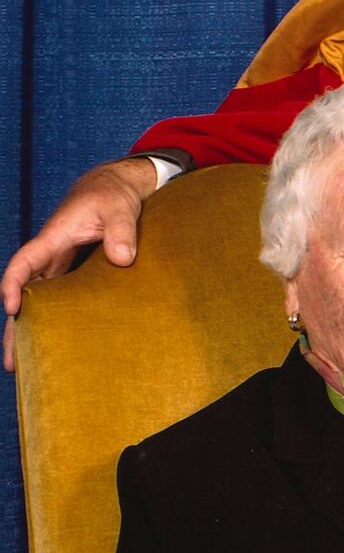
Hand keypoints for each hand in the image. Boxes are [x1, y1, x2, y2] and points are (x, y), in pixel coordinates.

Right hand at [2, 158, 156, 370]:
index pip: (24, 262)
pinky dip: (54, 318)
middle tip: (11, 363)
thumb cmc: (114, 194)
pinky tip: (56, 342)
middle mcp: (51, 254)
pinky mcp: (75, 270)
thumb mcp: (121, 206)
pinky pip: (58, 298)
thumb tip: (122, 260)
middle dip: (14, 327)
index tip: (12, 309)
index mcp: (54, 236)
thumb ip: (122, 231)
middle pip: (25, 293)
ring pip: (39, 301)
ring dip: (31, 330)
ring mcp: (62, 264)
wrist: (115, 185)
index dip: (12, 284)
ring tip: (25, 367)